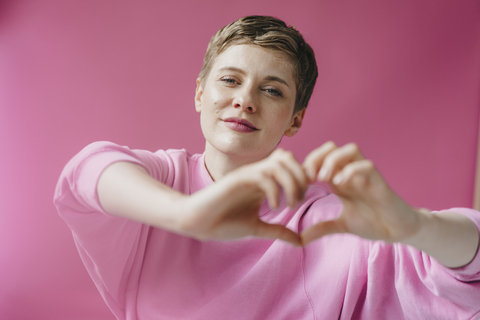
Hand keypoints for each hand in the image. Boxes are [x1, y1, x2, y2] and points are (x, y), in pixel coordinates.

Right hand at [181, 149, 307, 245]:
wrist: (197, 223)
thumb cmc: (223, 223)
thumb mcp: (257, 228)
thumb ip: (278, 231)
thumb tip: (301, 241)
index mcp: (262, 181)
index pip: (290, 164)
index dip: (302, 177)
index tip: (302, 200)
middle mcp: (256, 173)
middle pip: (288, 157)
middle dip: (300, 177)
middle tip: (298, 201)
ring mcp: (246, 175)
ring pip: (278, 163)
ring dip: (290, 182)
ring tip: (289, 205)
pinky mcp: (237, 180)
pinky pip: (263, 176)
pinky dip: (275, 191)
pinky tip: (273, 207)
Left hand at [301, 142, 422, 245]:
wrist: (397, 230)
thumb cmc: (372, 222)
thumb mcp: (340, 225)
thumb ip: (321, 228)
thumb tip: (299, 239)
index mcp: (339, 179)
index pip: (319, 158)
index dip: (306, 165)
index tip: (299, 183)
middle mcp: (351, 173)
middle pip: (331, 147)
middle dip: (316, 158)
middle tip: (309, 178)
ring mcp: (365, 175)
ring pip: (350, 149)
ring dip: (332, 160)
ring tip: (323, 178)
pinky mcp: (379, 182)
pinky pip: (366, 165)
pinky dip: (350, 171)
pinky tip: (340, 184)